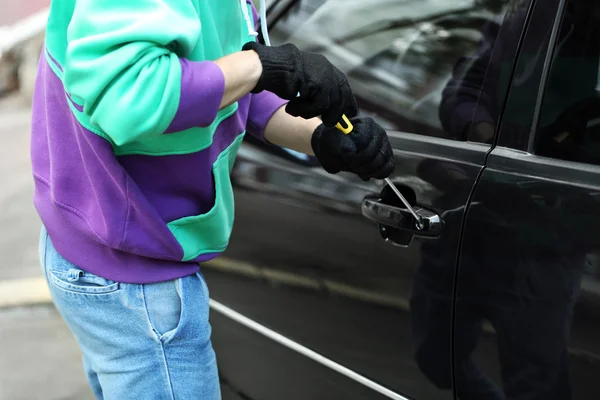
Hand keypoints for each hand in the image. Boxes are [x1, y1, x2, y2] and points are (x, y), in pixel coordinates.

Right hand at [242, 41, 357, 126]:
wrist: (267, 66)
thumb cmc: (279, 75)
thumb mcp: (302, 80)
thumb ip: (316, 89)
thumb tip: (330, 108)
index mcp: (324, 66)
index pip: (342, 85)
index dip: (347, 100)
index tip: (350, 114)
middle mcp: (326, 68)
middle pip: (340, 96)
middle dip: (335, 113)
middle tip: (327, 123)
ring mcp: (322, 75)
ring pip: (327, 104)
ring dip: (310, 112)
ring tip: (295, 110)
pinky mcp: (316, 83)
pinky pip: (318, 105)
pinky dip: (303, 110)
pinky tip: (290, 107)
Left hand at [311, 117, 394, 180]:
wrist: (334, 146)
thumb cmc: (332, 143)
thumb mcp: (329, 142)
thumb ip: (339, 144)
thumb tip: (350, 149)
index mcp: (364, 124)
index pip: (364, 142)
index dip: (353, 154)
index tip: (345, 156)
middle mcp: (378, 131)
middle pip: (374, 154)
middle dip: (360, 165)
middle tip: (351, 164)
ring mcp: (385, 143)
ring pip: (382, 163)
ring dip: (367, 170)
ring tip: (357, 168)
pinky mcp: (387, 155)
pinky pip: (388, 168)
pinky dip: (377, 174)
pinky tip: (366, 172)